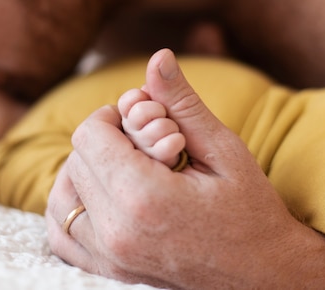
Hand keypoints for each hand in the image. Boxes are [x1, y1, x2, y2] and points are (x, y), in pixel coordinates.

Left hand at [46, 49, 324, 288]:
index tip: (140, 117)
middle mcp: (117, 232)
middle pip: (76, 161)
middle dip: (105, 141)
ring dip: (85, 171)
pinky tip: (100, 195)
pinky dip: (71, 209)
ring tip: (123, 166)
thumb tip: (158, 56)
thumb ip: (183, 104)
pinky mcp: (109, 272)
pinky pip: (61, 235)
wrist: (263, 274)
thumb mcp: (224, 150)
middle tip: (143, 144)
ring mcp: (110, 258)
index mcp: (144, 198)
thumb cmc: (250, 210)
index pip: (90, 135)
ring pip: (61, 196)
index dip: (112, 115)